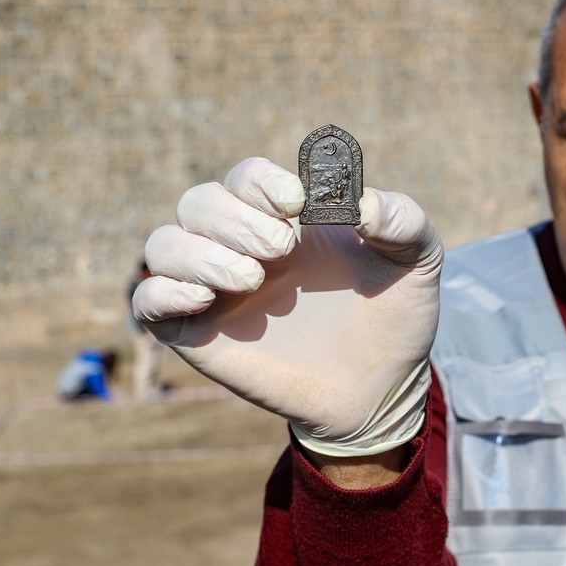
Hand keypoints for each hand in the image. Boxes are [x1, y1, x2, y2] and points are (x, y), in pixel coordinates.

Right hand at [133, 157, 441, 457]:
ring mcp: (214, 289)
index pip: (246, 176)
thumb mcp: (418, 262)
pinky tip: (207, 299)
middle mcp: (241, 245)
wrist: (381, 389)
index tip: (298, 203)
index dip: (262, 181)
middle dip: (235, 218)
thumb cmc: (394, 317)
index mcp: (286, 218)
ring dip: (199, 253)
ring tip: (252, 279)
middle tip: (281, 249)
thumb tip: (360, 201)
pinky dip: (163, 290)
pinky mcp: (196, 333)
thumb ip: (402, 220)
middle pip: (200, 202)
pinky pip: (146, 299)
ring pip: (163, 245)